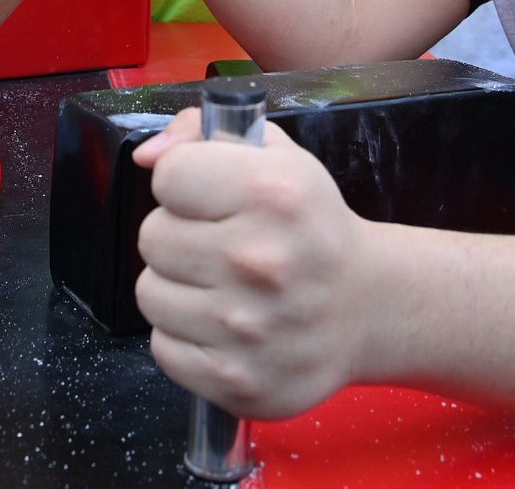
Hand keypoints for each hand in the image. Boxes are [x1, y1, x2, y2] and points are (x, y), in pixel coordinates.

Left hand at [134, 111, 368, 419]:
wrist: (367, 308)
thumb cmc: (312, 228)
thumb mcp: (277, 157)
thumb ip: (203, 134)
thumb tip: (147, 154)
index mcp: (272, 193)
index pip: (167, 176)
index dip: (184, 181)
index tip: (209, 195)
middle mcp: (259, 260)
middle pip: (152, 236)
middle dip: (180, 236)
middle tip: (221, 244)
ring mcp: (246, 327)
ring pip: (150, 293)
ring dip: (179, 288)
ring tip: (223, 285)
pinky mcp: (236, 380)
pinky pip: (163, 346)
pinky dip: (186, 337)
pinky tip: (224, 325)